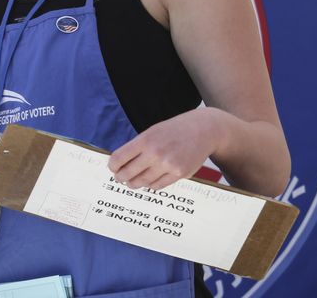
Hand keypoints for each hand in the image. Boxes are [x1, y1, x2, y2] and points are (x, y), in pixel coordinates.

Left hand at [108, 109, 223, 189]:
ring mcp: (168, 165)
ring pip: (142, 182)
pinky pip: (158, 185)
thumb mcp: (153, 132)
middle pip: (128, 173)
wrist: (204, 130)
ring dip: (134, 183)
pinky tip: (149, 180)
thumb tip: (120, 163)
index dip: (112, 166)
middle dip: (120, 177)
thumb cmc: (175, 130)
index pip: (119, 158)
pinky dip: (150, 185)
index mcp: (145, 140)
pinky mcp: (180, 174)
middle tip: (119, 178)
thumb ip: (138, 147)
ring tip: (132, 182)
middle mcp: (156, 153)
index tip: (112, 168)